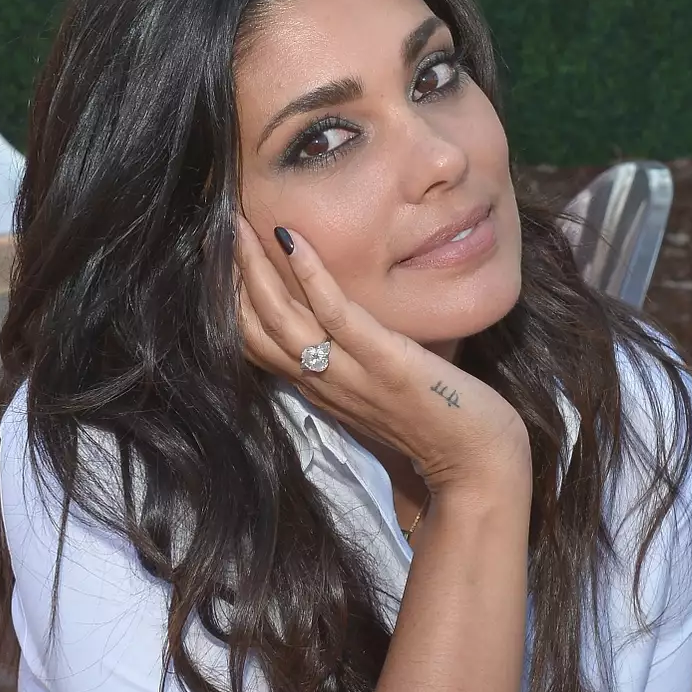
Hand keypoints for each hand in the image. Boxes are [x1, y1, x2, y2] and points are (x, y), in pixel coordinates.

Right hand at [235, 218, 530, 497]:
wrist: (476, 464)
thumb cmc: (436, 421)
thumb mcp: (376, 389)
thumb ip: (351, 361)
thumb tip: (338, 318)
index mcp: (318, 388)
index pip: (255, 345)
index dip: (229, 303)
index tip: (218, 260)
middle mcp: (323, 382)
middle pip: (255, 330)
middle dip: (231, 279)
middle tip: (216, 229)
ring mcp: (351, 374)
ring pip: (283, 320)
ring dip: (256, 270)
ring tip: (238, 226)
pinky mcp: (386, 363)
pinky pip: (337, 315)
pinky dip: (310, 276)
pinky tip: (294, 240)